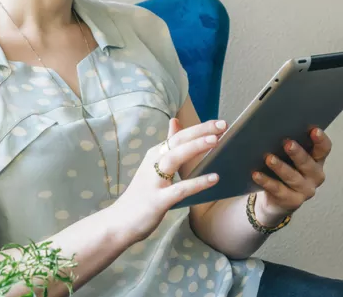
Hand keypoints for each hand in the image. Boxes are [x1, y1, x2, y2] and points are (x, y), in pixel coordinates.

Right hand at [109, 118, 225, 242]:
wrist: (120, 222)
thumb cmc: (141, 194)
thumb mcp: (153, 165)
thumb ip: (167, 145)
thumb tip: (175, 121)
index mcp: (155, 154)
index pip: (179, 136)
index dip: (199, 128)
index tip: (219, 123)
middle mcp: (153, 163)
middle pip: (177, 141)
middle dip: (200, 131)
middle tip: (223, 125)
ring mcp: (154, 181)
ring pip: (175, 158)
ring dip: (195, 147)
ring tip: (215, 140)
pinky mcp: (158, 200)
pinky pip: (180, 189)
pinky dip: (197, 182)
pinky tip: (214, 178)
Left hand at [251, 128, 331, 224]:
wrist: (277, 199)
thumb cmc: (285, 168)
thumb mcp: (288, 155)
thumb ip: (288, 143)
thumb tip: (272, 124)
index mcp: (317, 159)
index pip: (324, 149)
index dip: (320, 140)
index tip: (314, 130)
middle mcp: (315, 175)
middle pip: (308, 163)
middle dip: (297, 153)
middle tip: (287, 143)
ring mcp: (305, 190)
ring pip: (293, 177)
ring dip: (280, 167)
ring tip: (269, 158)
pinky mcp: (292, 201)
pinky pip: (278, 190)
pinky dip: (266, 181)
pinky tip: (256, 174)